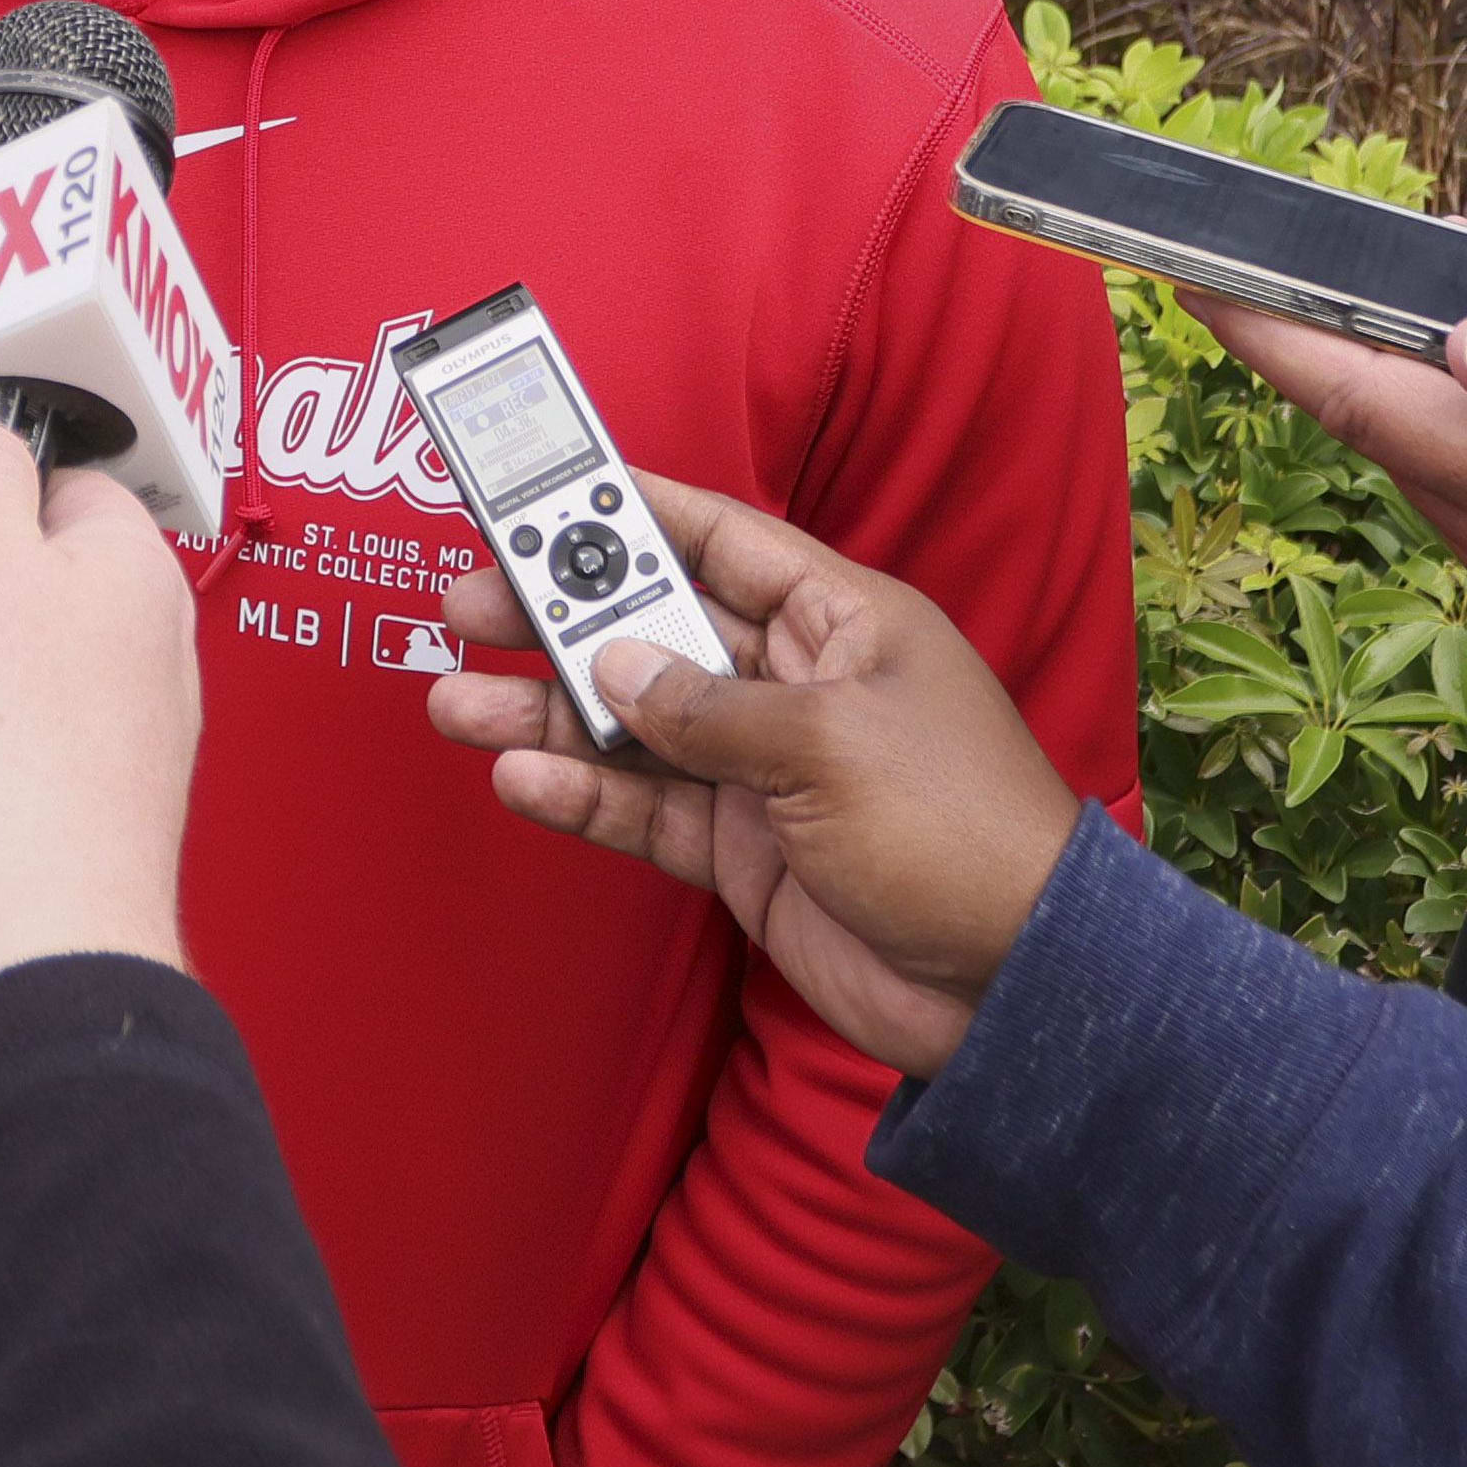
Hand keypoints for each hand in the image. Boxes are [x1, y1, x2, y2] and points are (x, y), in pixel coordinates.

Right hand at [420, 474, 1074, 1079]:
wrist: (1008, 980)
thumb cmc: (961, 831)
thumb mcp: (830, 744)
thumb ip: (710, 707)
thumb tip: (615, 667)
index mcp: (841, 621)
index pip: (721, 540)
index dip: (636, 510)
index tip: (547, 486)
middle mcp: (796, 685)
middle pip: (657, 630)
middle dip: (562, 617)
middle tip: (469, 605)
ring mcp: (764, 771)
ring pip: (634, 727)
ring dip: (549, 716)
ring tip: (458, 705)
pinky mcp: (743, 851)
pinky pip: (645, 809)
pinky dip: (584, 795)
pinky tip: (522, 778)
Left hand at [1201, 280, 1466, 661]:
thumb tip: (1466, 347)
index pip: (1377, 405)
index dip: (1279, 339)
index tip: (1201, 280)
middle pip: (1384, 442)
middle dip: (1321, 353)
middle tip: (1269, 263)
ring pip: (1424, 475)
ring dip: (1390, 393)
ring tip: (1365, 302)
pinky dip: (1448, 437)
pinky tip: (1463, 376)